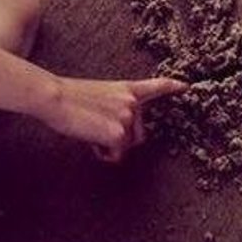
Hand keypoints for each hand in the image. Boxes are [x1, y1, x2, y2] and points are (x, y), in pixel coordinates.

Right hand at [39, 76, 187, 162]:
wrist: (55, 97)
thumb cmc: (69, 98)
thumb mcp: (100, 96)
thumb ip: (116, 107)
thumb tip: (120, 131)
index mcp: (127, 89)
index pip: (155, 86)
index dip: (172, 86)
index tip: (186, 86)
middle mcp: (132, 102)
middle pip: (137, 135)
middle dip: (120, 139)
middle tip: (94, 128)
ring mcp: (128, 117)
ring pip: (126, 146)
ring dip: (109, 146)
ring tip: (90, 130)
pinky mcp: (120, 133)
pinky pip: (116, 155)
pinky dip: (103, 154)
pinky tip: (89, 139)